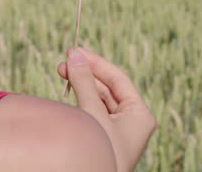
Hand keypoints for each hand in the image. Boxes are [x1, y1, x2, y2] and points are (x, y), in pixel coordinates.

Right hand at [57, 48, 156, 171]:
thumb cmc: (98, 150)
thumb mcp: (92, 112)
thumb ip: (83, 82)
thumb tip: (74, 55)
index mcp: (139, 115)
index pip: (118, 79)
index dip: (96, 63)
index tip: (75, 51)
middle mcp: (130, 121)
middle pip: (106, 88)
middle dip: (85, 73)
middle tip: (63, 62)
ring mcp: (114, 130)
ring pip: (97, 99)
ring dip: (80, 85)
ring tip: (62, 72)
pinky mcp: (100, 137)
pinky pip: (91, 112)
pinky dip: (79, 100)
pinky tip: (68, 91)